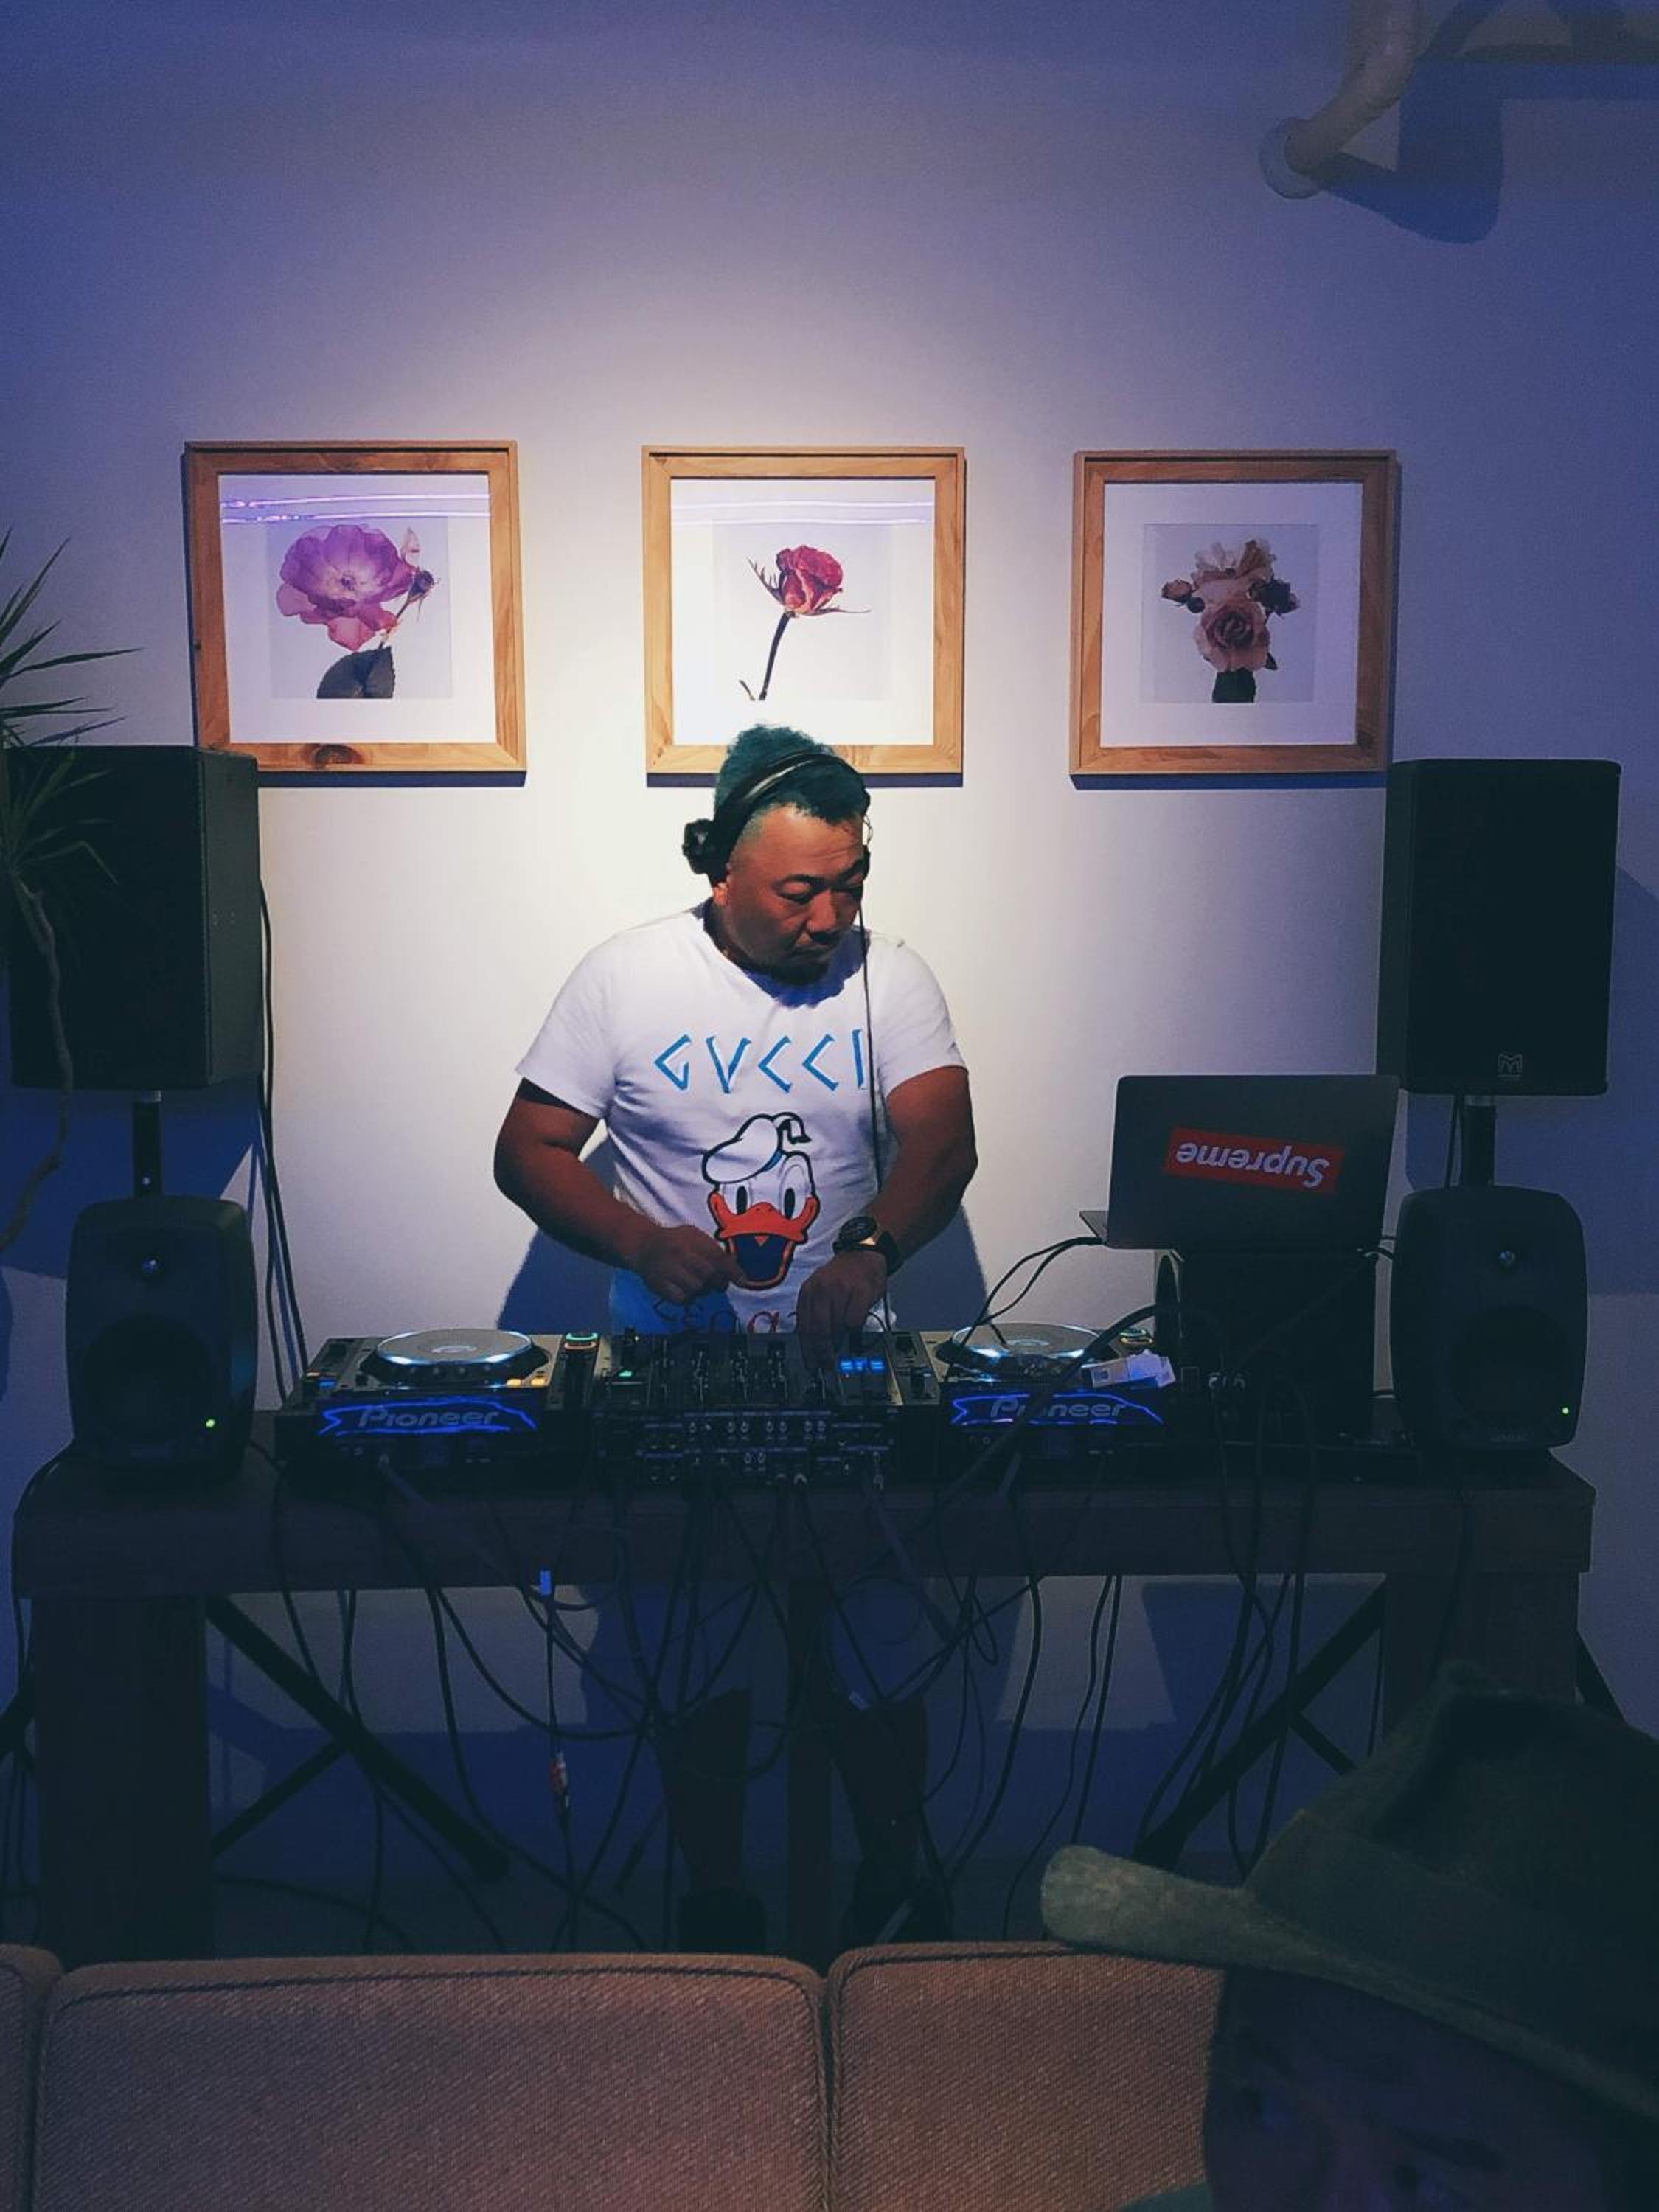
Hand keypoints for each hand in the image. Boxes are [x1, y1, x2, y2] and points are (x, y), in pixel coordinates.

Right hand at [632, 1225, 741, 1303]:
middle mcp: (680, 1255)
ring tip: (698, 1281)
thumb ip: (713, 1250)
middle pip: (709, 1275)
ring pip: (697, 1289)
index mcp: (692, 1240)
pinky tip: (686, 1288)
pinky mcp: (660, 1286)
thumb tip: (735, 1267)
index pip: (718, 1257)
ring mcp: (669, 1271)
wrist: (644, 1246)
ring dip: (703, 1289)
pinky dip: (689, 1297)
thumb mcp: (695, 1236)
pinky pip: (683, 1299)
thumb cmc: (675, 1241)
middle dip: (719, 1282)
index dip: (733, 1272)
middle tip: (719, 1283)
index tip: (743, 1281)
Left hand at [795, 1248, 889, 1365]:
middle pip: (818, 1330)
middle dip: (822, 1352)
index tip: (811, 1363)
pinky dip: (855, 1327)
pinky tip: (856, 1324)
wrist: (864, 1254)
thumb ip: (814, 1313)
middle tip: (827, 1363)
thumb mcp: (820, 1290)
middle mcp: (821, 1290)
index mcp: (808, 1291)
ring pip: (837, 1327)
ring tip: (843, 1341)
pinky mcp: (860, 1292)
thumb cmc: (843, 1276)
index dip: (807, 1349)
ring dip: (840, 1339)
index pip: (803, 1327)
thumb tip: (811, 1344)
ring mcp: (841, 1290)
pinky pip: (855, 1320)